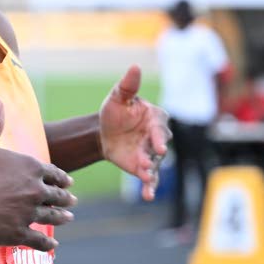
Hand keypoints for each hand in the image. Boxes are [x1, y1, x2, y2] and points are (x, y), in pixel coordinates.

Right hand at [0, 100, 76, 251]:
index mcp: (31, 168)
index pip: (54, 173)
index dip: (62, 178)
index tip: (69, 181)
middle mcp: (36, 191)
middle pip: (57, 196)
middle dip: (66, 198)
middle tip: (72, 200)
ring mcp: (29, 214)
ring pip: (52, 217)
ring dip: (62, 218)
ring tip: (68, 219)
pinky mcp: (19, 233)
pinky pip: (39, 240)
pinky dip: (47, 244)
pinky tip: (53, 246)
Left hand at [99, 65, 170, 201]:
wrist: (103, 132)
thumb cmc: (115, 111)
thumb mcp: (117, 97)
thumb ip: (127, 86)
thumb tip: (135, 67)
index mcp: (155, 118)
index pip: (160, 127)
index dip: (158, 137)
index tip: (158, 146)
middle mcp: (158, 137)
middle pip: (160, 147)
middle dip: (155, 155)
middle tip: (149, 161)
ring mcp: (152, 154)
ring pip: (156, 164)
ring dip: (152, 172)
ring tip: (146, 178)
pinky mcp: (144, 168)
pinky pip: (150, 178)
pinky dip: (150, 187)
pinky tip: (148, 196)